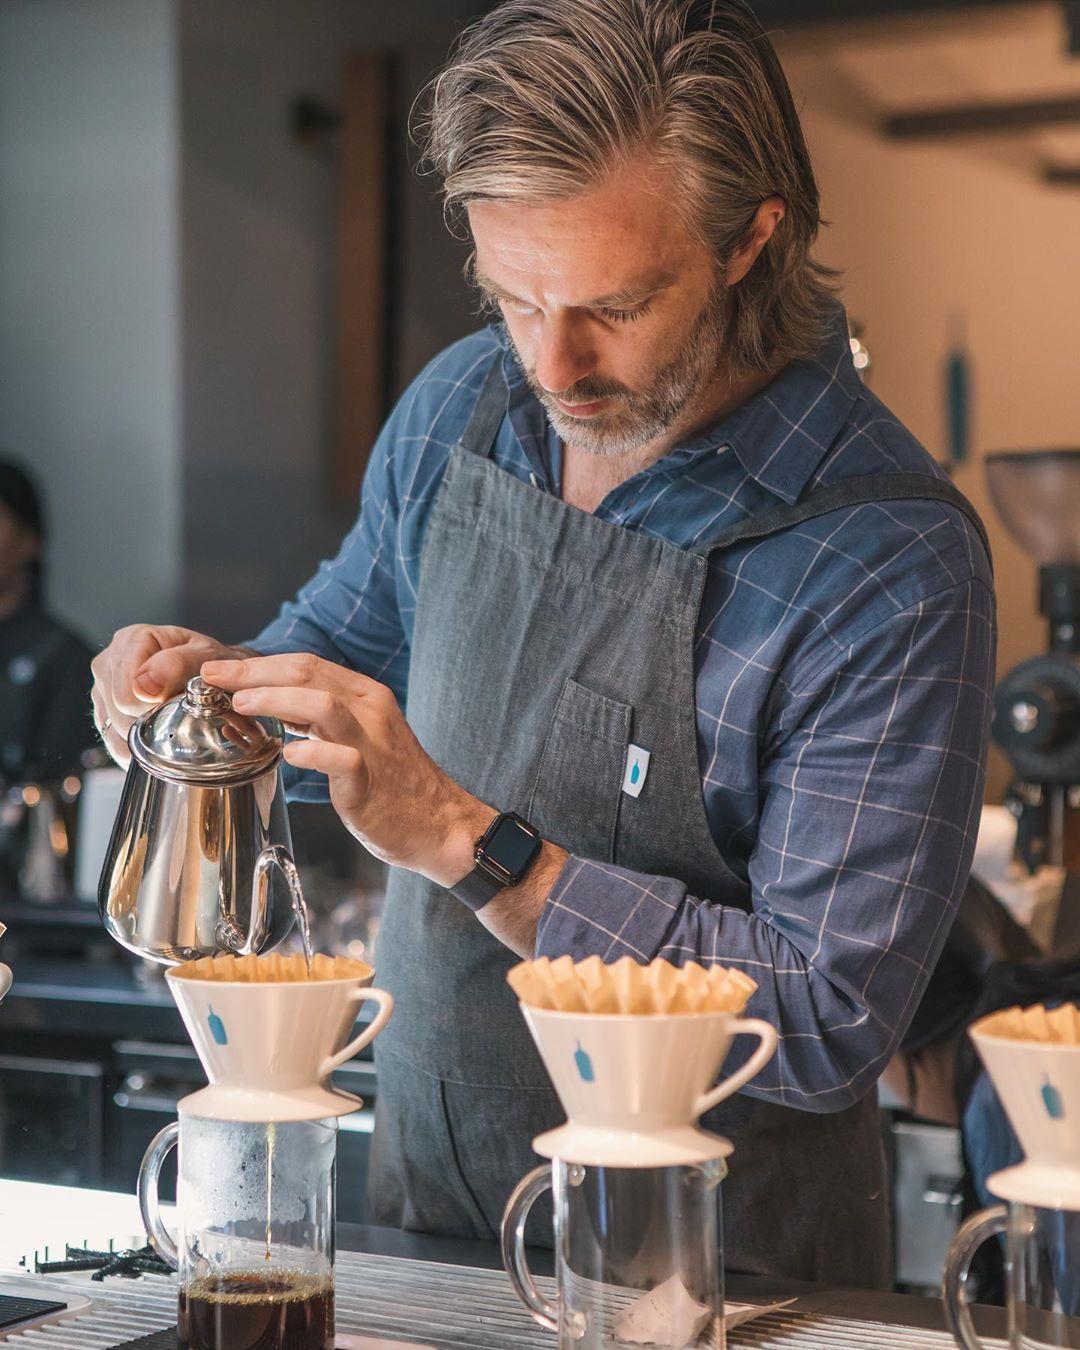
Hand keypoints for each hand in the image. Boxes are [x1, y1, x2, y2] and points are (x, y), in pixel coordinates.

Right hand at [91, 625, 251, 767]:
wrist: (215, 674)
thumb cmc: (210, 663)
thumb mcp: (205, 656)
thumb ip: (177, 665)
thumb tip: (143, 687)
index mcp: (133, 640)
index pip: (127, 693)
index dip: (156, 707)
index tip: (178, 703)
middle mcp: (111, 660)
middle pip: (118, 711)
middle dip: (151, 721)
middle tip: (177, 712)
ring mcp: (103, 685)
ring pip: (113, 728)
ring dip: (143, 736)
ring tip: (168, 721)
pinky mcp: (103, 708)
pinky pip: (111, 741)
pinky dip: (134, 747)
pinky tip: (155, 738)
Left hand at [201, 653, 492, 884]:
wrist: (438, 823)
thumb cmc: (392, 783)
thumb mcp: (358, 735)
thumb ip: (320, 717)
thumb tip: (269, 703)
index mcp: (366, 695)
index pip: (308, 663)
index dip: (260, 663)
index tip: (220, 669)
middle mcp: (370, 710)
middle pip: (308, 673)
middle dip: (254, 672)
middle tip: (214, 677)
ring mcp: (373, 744)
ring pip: (323, 704)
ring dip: (276, 699)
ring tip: (241, 705)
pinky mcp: (370, 780)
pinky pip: (341, 758)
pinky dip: (310, 752)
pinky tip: (286, 754)